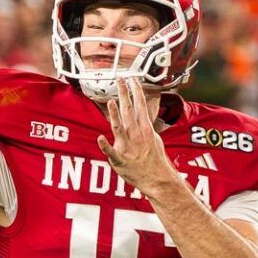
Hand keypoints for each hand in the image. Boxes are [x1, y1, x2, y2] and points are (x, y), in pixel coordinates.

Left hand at [96, 77, 177, 196]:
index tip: (132, 79)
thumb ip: (144, 126)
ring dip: (115, 114)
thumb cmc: (154, 159)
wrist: (157, 178)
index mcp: (145, 129)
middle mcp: (136, 135)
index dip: (136, 91)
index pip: (140, 105)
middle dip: (125, 94)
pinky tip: (100, 138)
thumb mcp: (154, 138)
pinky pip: (111, 152)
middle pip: (129, 111)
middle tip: (120, 79)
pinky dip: (105, 145)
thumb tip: (141, 115)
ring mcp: (128, 147)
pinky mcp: (119, 160)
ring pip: (120, 127)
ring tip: (112, 101)